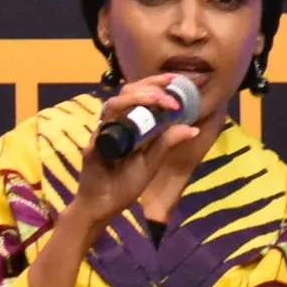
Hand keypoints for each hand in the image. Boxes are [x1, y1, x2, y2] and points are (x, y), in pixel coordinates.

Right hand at [66, 75, 201, 227]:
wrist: (103, 206)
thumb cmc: (124, 184)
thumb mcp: (152, 162)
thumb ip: (167, 143)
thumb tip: (193, 128)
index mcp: (129, 123)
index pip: (139, 94)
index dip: (156, 83)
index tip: (175, 80)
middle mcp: (114, 123)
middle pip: (126, 91)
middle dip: (150, 85)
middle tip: (171, 92)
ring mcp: (102, 132)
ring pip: (114, 103)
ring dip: (138, 98)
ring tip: (160, 101)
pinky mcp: (94, 145)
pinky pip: (105, 126)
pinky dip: (121, 119)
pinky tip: (138, 124)